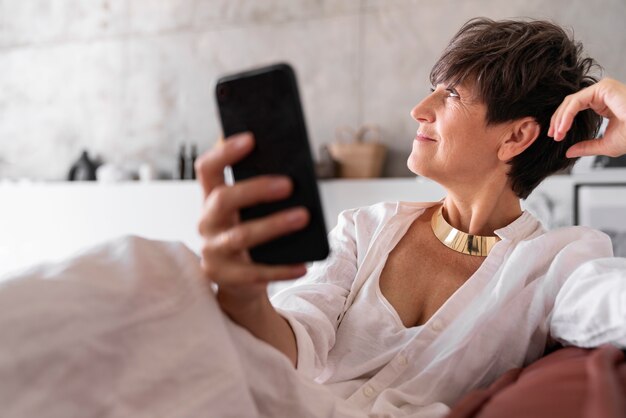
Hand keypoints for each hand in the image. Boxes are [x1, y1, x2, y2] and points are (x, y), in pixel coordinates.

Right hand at [195, 132, 308, 311]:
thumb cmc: (252, 235)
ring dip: (274, 225)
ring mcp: (212, 252)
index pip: (207, 169)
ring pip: (241, 236)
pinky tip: (303, 265)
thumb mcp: (252, 213)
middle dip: (256, 189)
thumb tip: (296, 176)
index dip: (225, 152)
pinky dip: (281, 269)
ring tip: (303, 216)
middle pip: (224, 199)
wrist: (240, 283)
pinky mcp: (224, 278)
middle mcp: (206, 223)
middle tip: (289, 184)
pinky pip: (255, 273)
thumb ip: (263, 195)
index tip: (251, 138)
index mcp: (211, 200)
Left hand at [549, 78, 625, 157]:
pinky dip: (567, 115)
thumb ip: (586, 147)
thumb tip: (569, 152)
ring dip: (560, 119)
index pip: (575, 109)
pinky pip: (577, 101)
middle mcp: (602, 93)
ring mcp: (603, 88)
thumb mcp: (605, 144)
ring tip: (557, 134)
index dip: (562, 123)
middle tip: (553, 135)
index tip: (556, 136)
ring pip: (571, 101)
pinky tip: (563, 127)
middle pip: (570, 104)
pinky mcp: (603, 88)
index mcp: (603, 103)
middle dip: (558, 120)